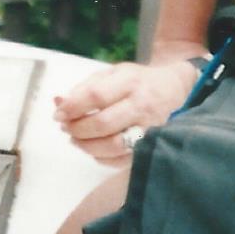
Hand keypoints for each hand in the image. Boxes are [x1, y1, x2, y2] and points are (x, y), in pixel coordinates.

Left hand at [52, 47, 204, 164]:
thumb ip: (85, 87)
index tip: (58, 114)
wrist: (176, 89)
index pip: (96, 95)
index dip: (72, 107)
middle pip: (102, 123)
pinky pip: (122, 160)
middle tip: (66, 128)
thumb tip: (58, 102)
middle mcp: (141, 104)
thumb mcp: (114, 73)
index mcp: (129, 81)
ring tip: (76, 140)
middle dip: (77, 129)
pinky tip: (94, 149)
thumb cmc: (138, 81)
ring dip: (87, 146)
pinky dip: (102, 158)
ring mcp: (150, 128)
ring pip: (113, 145)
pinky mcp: (152, 145)